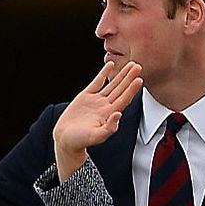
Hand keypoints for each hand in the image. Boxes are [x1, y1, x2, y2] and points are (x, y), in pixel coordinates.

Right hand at [53, 61, 141, 180]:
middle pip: (121, 90)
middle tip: (138, 66)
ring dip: (121, 75)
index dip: (131, 90)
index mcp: (109, 115)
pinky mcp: (86, 96)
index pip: (123, 100)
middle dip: (129, 78)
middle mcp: (105, 106)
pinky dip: (104, 73)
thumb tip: (118, 114)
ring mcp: (96, 100)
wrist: (65, 139)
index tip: (139, 79)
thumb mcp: (96, 136)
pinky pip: (97, 82)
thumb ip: (109, 127)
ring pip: (112, 84)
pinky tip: (111, 64)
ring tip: (131, 64)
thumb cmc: (80, 141)